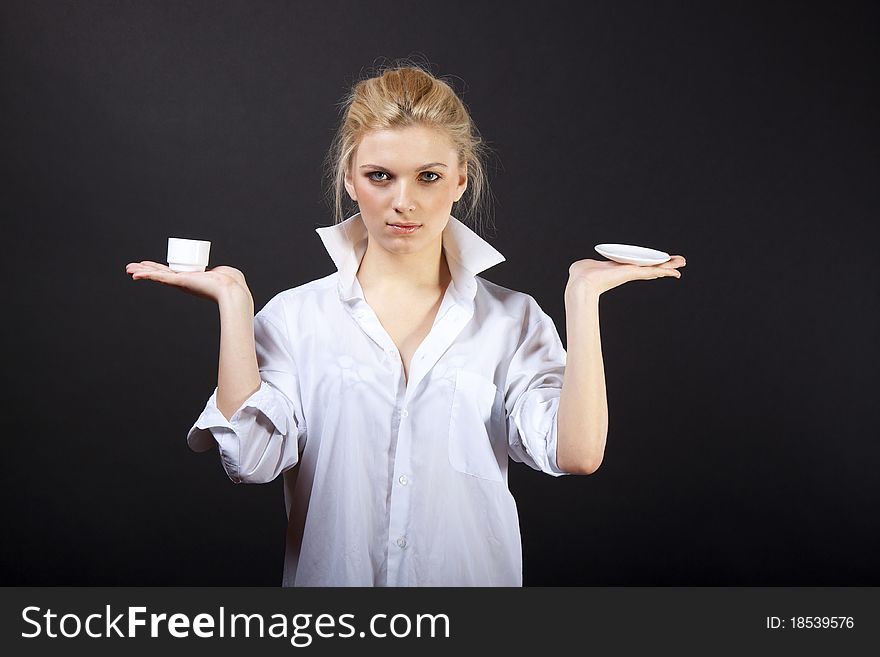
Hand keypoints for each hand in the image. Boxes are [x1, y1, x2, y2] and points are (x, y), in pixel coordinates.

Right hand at [124, 260, 253, 305]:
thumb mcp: (220, 273)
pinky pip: (161, 276)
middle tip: (130, 267)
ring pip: (157, 275)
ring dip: (142, 272)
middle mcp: (183, 281)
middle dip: (144, 270)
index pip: (170, 272)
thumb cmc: (230, 282)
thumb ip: (219, 271)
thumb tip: (221, 271)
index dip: (157, 268)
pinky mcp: (181, 280)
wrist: (231, 289)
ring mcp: (181, 281)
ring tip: (128, 270)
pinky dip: (148, 275)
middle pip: (160, 273)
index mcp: (190, 278)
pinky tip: (136, 274)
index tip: (147, 265)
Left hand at [566, 255, 685, 296]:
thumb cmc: (581, 274)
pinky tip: (674, 270)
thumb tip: (579, 268)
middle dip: (664, 265)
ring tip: (681, 265)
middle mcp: (627, 270)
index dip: (649, 264)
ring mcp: (631, 272)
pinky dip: (664, 270)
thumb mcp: (587, 266)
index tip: (660, 263)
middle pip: (650, 267)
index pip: (638, 265)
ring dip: (668, 267)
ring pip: (654, 269)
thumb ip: (587, 266)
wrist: (582, 282)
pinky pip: (651, 270)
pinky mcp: (632, 272)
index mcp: (619, 267)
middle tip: (679, 263)